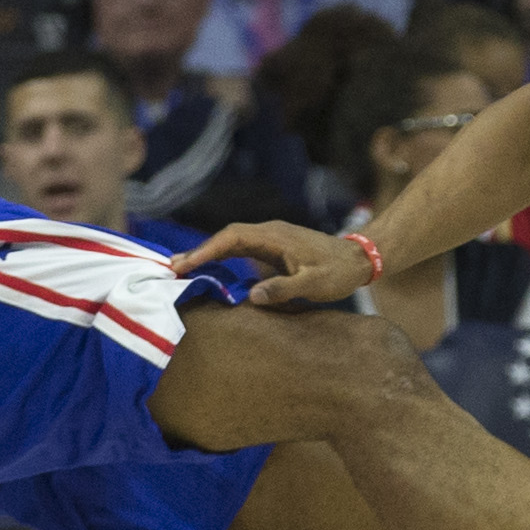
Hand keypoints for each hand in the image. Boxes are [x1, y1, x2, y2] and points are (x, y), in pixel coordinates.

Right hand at [173, 221, 376, 307]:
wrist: (358, 259)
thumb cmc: (337, 272)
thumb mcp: (313, 284)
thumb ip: (283, 289)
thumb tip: (252, 296)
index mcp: (274, 237)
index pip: (231, 238)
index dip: (206, 250)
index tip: (185, 263)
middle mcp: (269, 233)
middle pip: (226, 237)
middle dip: (199, 251)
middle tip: (172, 267)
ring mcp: (271, 239)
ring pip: (232, 242)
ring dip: (209, 254)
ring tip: (182, 268)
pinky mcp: (274, 248)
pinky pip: (242, 249)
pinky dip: (223, 257)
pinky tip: (210, 269)